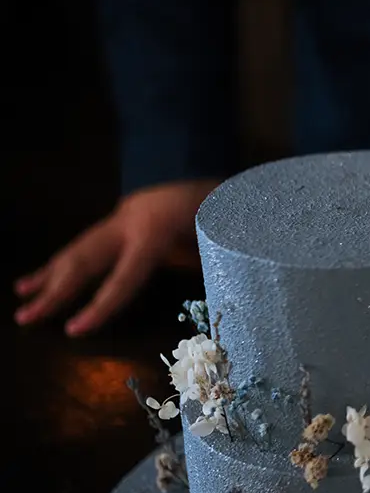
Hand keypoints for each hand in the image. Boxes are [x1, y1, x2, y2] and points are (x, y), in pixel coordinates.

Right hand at [14, 179, 219, 335]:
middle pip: (84, 261)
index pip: (123, 277)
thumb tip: (214, 288)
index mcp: (155, 230)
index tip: (72, 330)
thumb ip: (213, 256)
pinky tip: (34, 280)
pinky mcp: (117, 220)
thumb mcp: (225, 227)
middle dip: (55, 291)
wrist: (207, 162)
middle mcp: (126, 223)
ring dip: (47, 277)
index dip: (99, 305)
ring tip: (21, 299)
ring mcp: (118, 219)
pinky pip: (83, 244)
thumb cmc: (221, 201)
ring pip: (77, 250)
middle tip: (24, 318)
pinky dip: (58, 264)